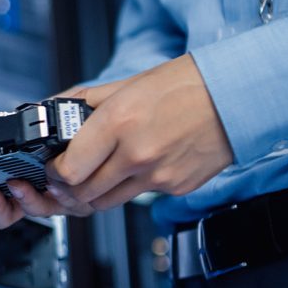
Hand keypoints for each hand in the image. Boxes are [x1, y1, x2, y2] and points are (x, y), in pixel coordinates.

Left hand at [0, 55, 232, 226]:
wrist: (234, 96)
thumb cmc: (184, 85)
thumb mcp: (125, 85)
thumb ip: (85, 102)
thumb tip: (55, 109)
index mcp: (119, 123)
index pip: (69, 170)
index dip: (54, 172)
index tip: (52, 166)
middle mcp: (137, 154)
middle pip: (84, 193)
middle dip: (68, 187)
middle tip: (66, 175)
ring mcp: (158, 176)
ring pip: (108, 203)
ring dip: (94, 193)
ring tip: (94, 174)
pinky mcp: (176, 188)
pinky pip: (140, 197)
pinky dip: (129, 187)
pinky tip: (133, 167)